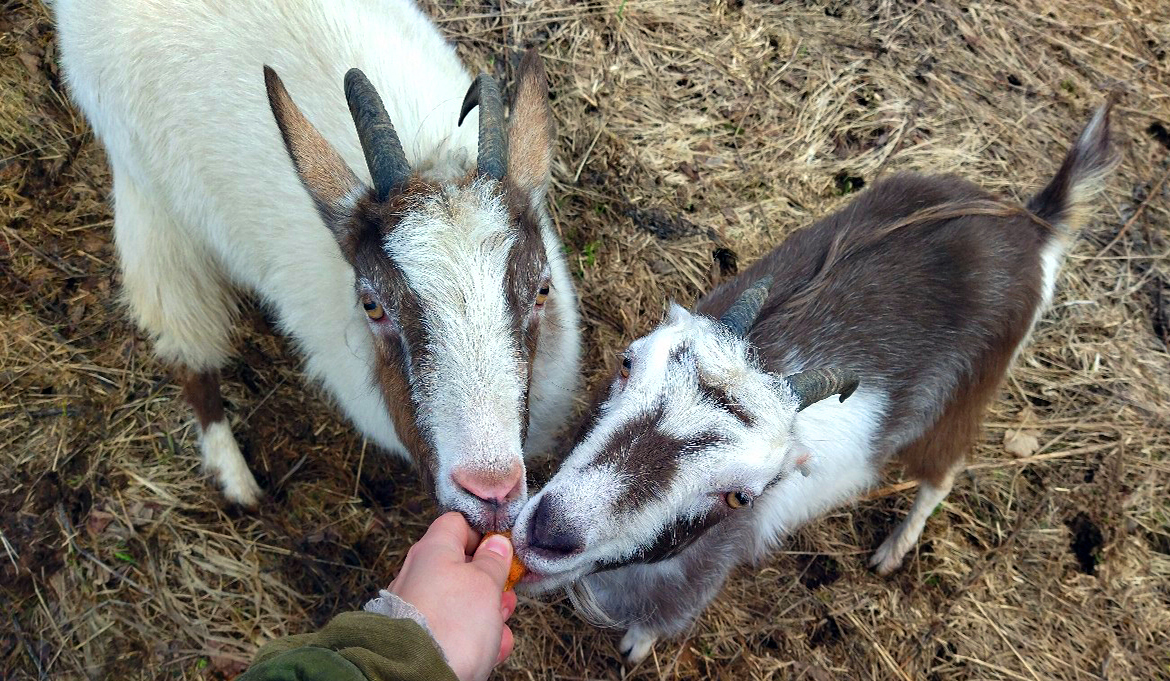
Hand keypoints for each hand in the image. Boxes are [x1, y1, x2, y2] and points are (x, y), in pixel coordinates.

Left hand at [389, 512, 517, 680]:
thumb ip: (493, 561)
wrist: (420, 674)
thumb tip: (496, 544)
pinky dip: (476, 639)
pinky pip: (454, 631)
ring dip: (488, 615)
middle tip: (506, 595)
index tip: (504, 549)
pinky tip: (492, 650)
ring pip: (461, 603)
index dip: (484, 533)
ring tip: (500, 630)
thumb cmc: (452, 623)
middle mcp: (420, 575)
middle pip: (462, 567)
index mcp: (433, 550)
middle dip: (491, 583)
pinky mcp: (422, 638)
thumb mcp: (485, 583)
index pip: (457, 524)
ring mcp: (419, 608)